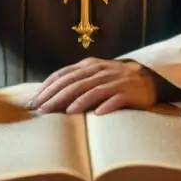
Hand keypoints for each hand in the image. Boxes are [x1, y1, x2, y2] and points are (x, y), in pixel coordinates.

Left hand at [28, 58, 156, 114]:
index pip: (62, 75)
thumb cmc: (114, 81)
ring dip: (77, 101)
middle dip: (55, 97)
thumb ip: (75, 82)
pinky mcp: (128, 92)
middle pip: (73, 83)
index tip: (33, 102)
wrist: (147, 80)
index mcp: (88, 66)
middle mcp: (99, 71)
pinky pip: (115, 98)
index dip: (47, 88)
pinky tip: (97, 115)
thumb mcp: (94, 75)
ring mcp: (114, 81)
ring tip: (64, 113)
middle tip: (42, 110)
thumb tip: (48, 98)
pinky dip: (106, 105)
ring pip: (92, 90)